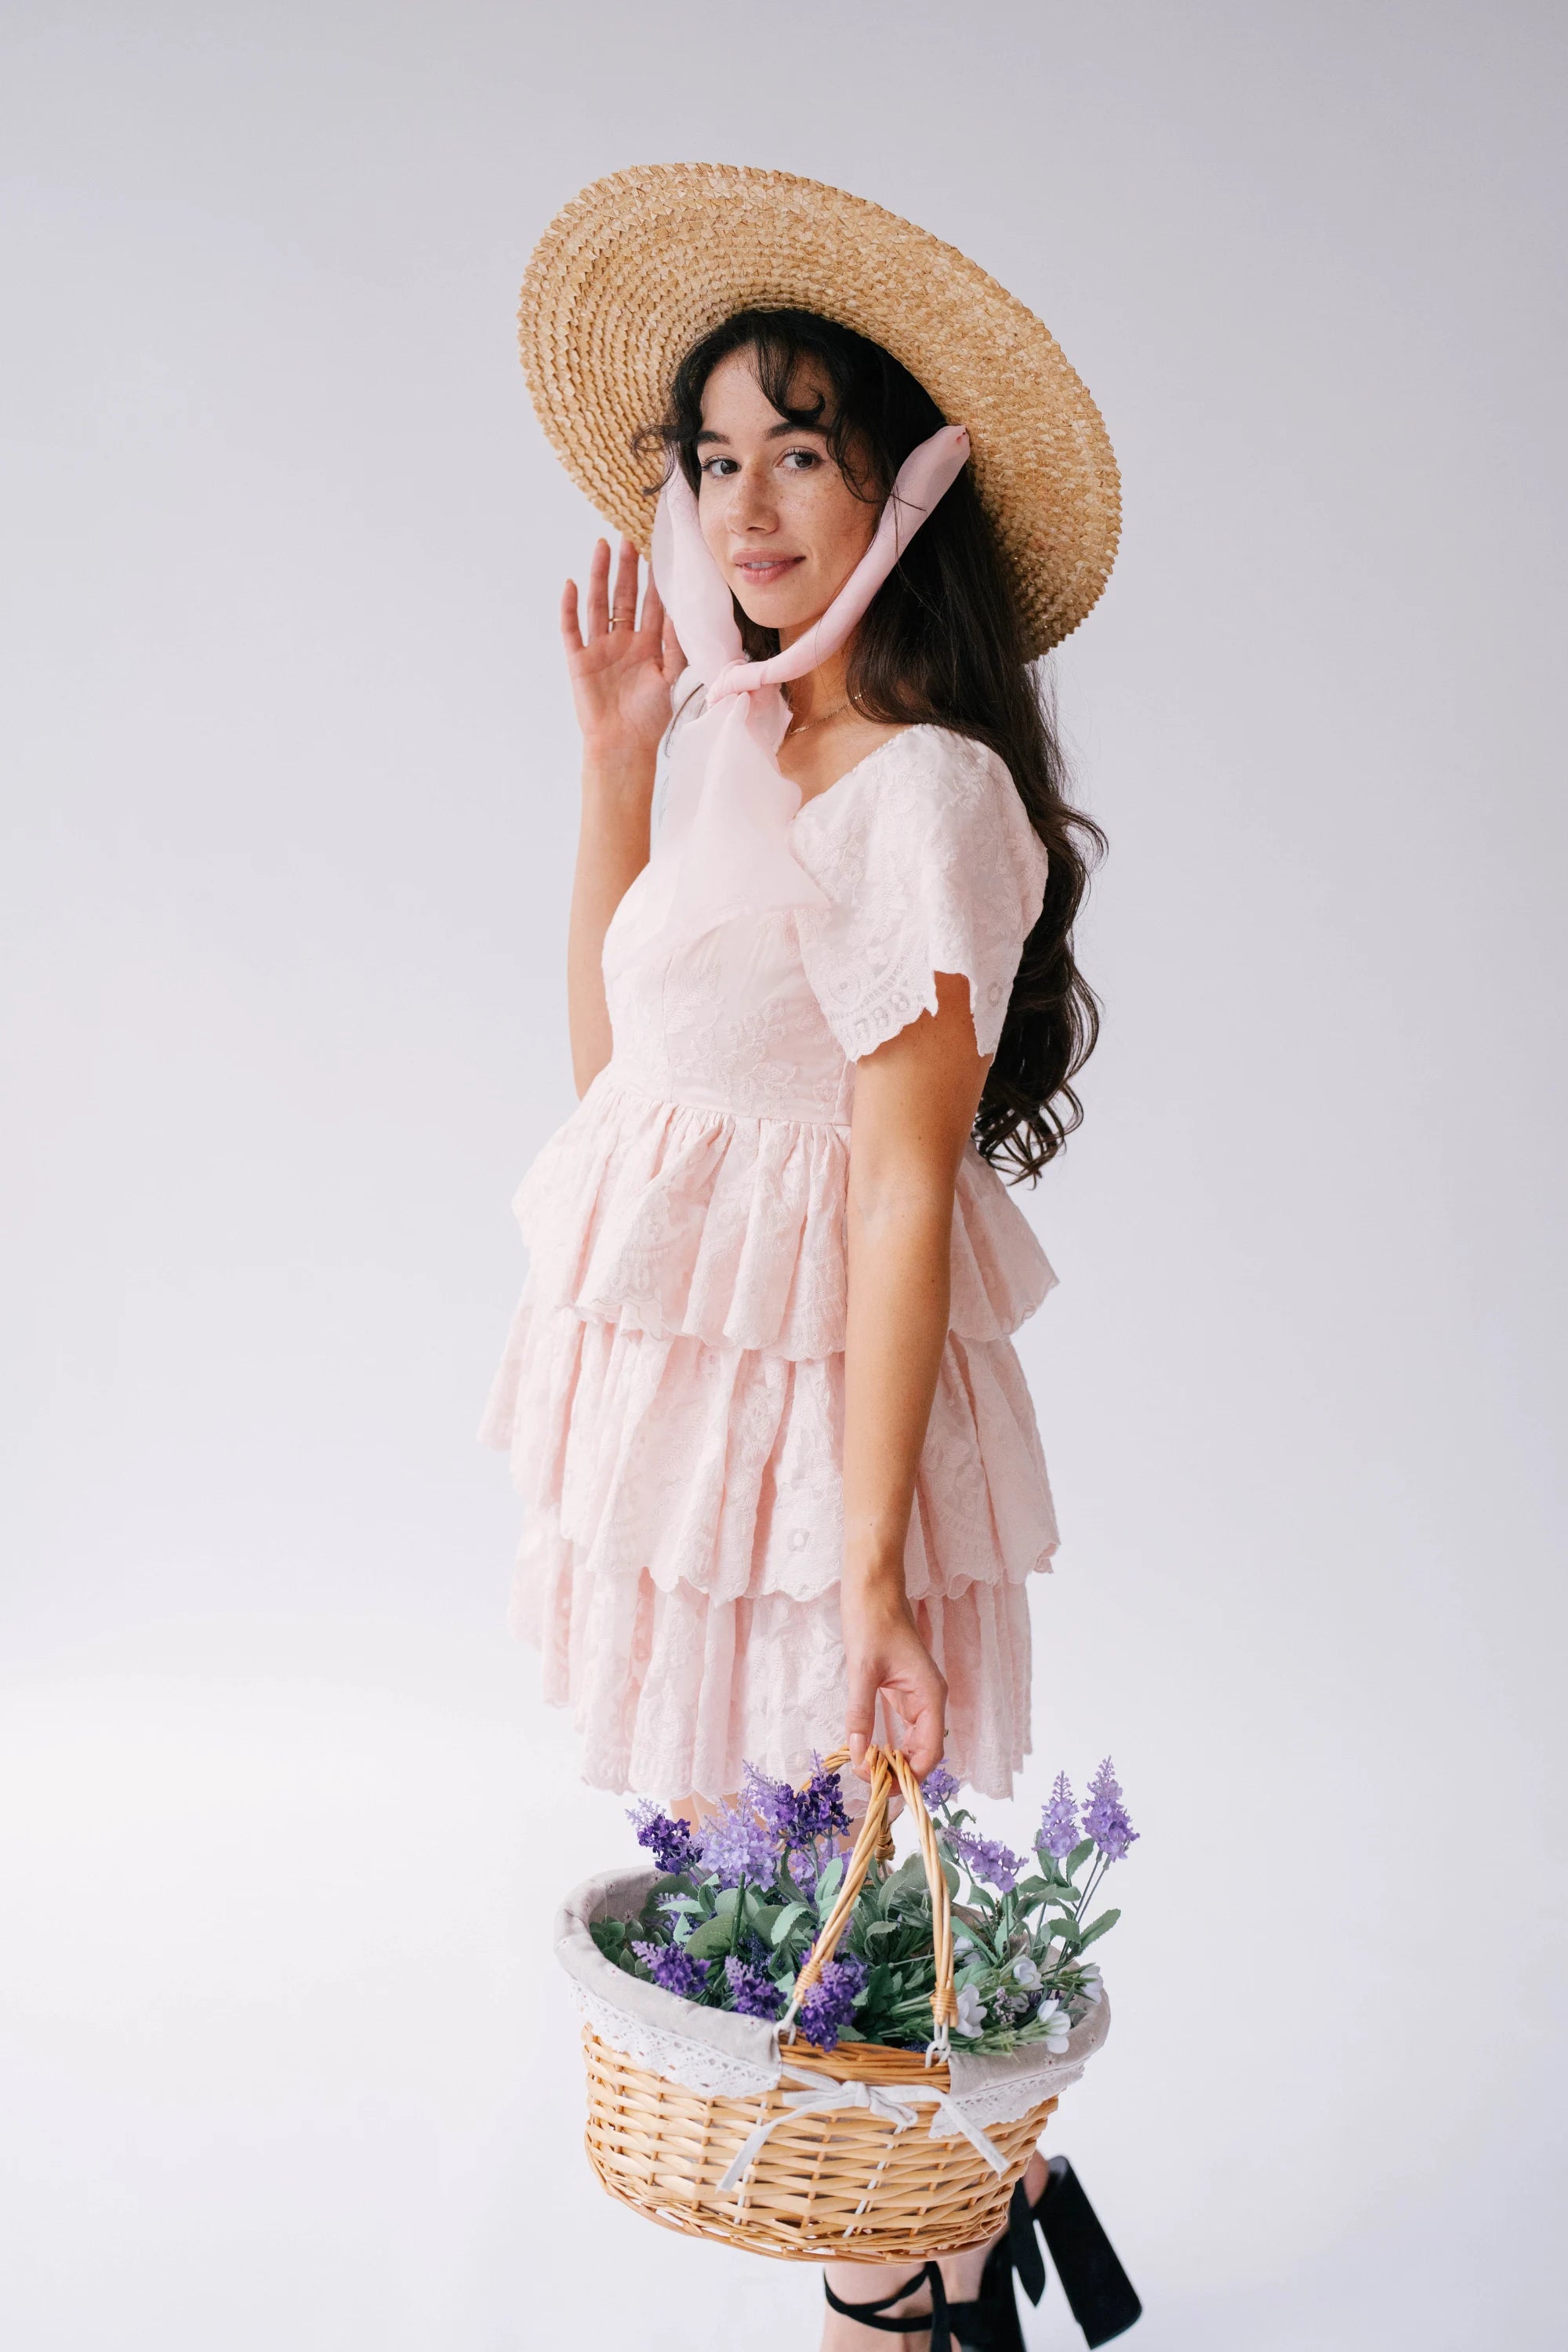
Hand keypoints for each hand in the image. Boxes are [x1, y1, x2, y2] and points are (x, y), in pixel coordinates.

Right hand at [561, 536, 684, 760]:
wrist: (622, 745)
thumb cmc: (649, 719)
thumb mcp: (670, 680)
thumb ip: (676, 649)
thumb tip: (679, 616)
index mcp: (648, 645)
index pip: (652, 606)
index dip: (654, 581)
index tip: (658, 554)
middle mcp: (623, 642)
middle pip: (624, 597)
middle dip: (626, 569)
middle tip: (628, 539)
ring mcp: (600, 648)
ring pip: (598, 604)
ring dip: (599, 576)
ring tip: (602, 547)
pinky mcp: (579, 660)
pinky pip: (572, 628)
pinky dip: (570, 607)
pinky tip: (572, 584)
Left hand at [840, 1582, 947, 1783]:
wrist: (873, 1588)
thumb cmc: (872, 1621)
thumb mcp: (862, 1670)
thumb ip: (860, 1715)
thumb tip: (858, 1756)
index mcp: (930, 1695)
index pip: (930, 1752)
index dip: (909, 1775)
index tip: (880, 1787)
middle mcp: (929, 1699)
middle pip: (924, 1751)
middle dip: (899, 1772)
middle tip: (867, 1783)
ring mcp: (917, 1696)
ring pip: (913, 1742)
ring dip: (894, 1760)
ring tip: (867, 1772)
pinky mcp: (903, 1692)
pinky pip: (903, 1729)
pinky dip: (889, 1744)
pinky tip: (870, 1751)